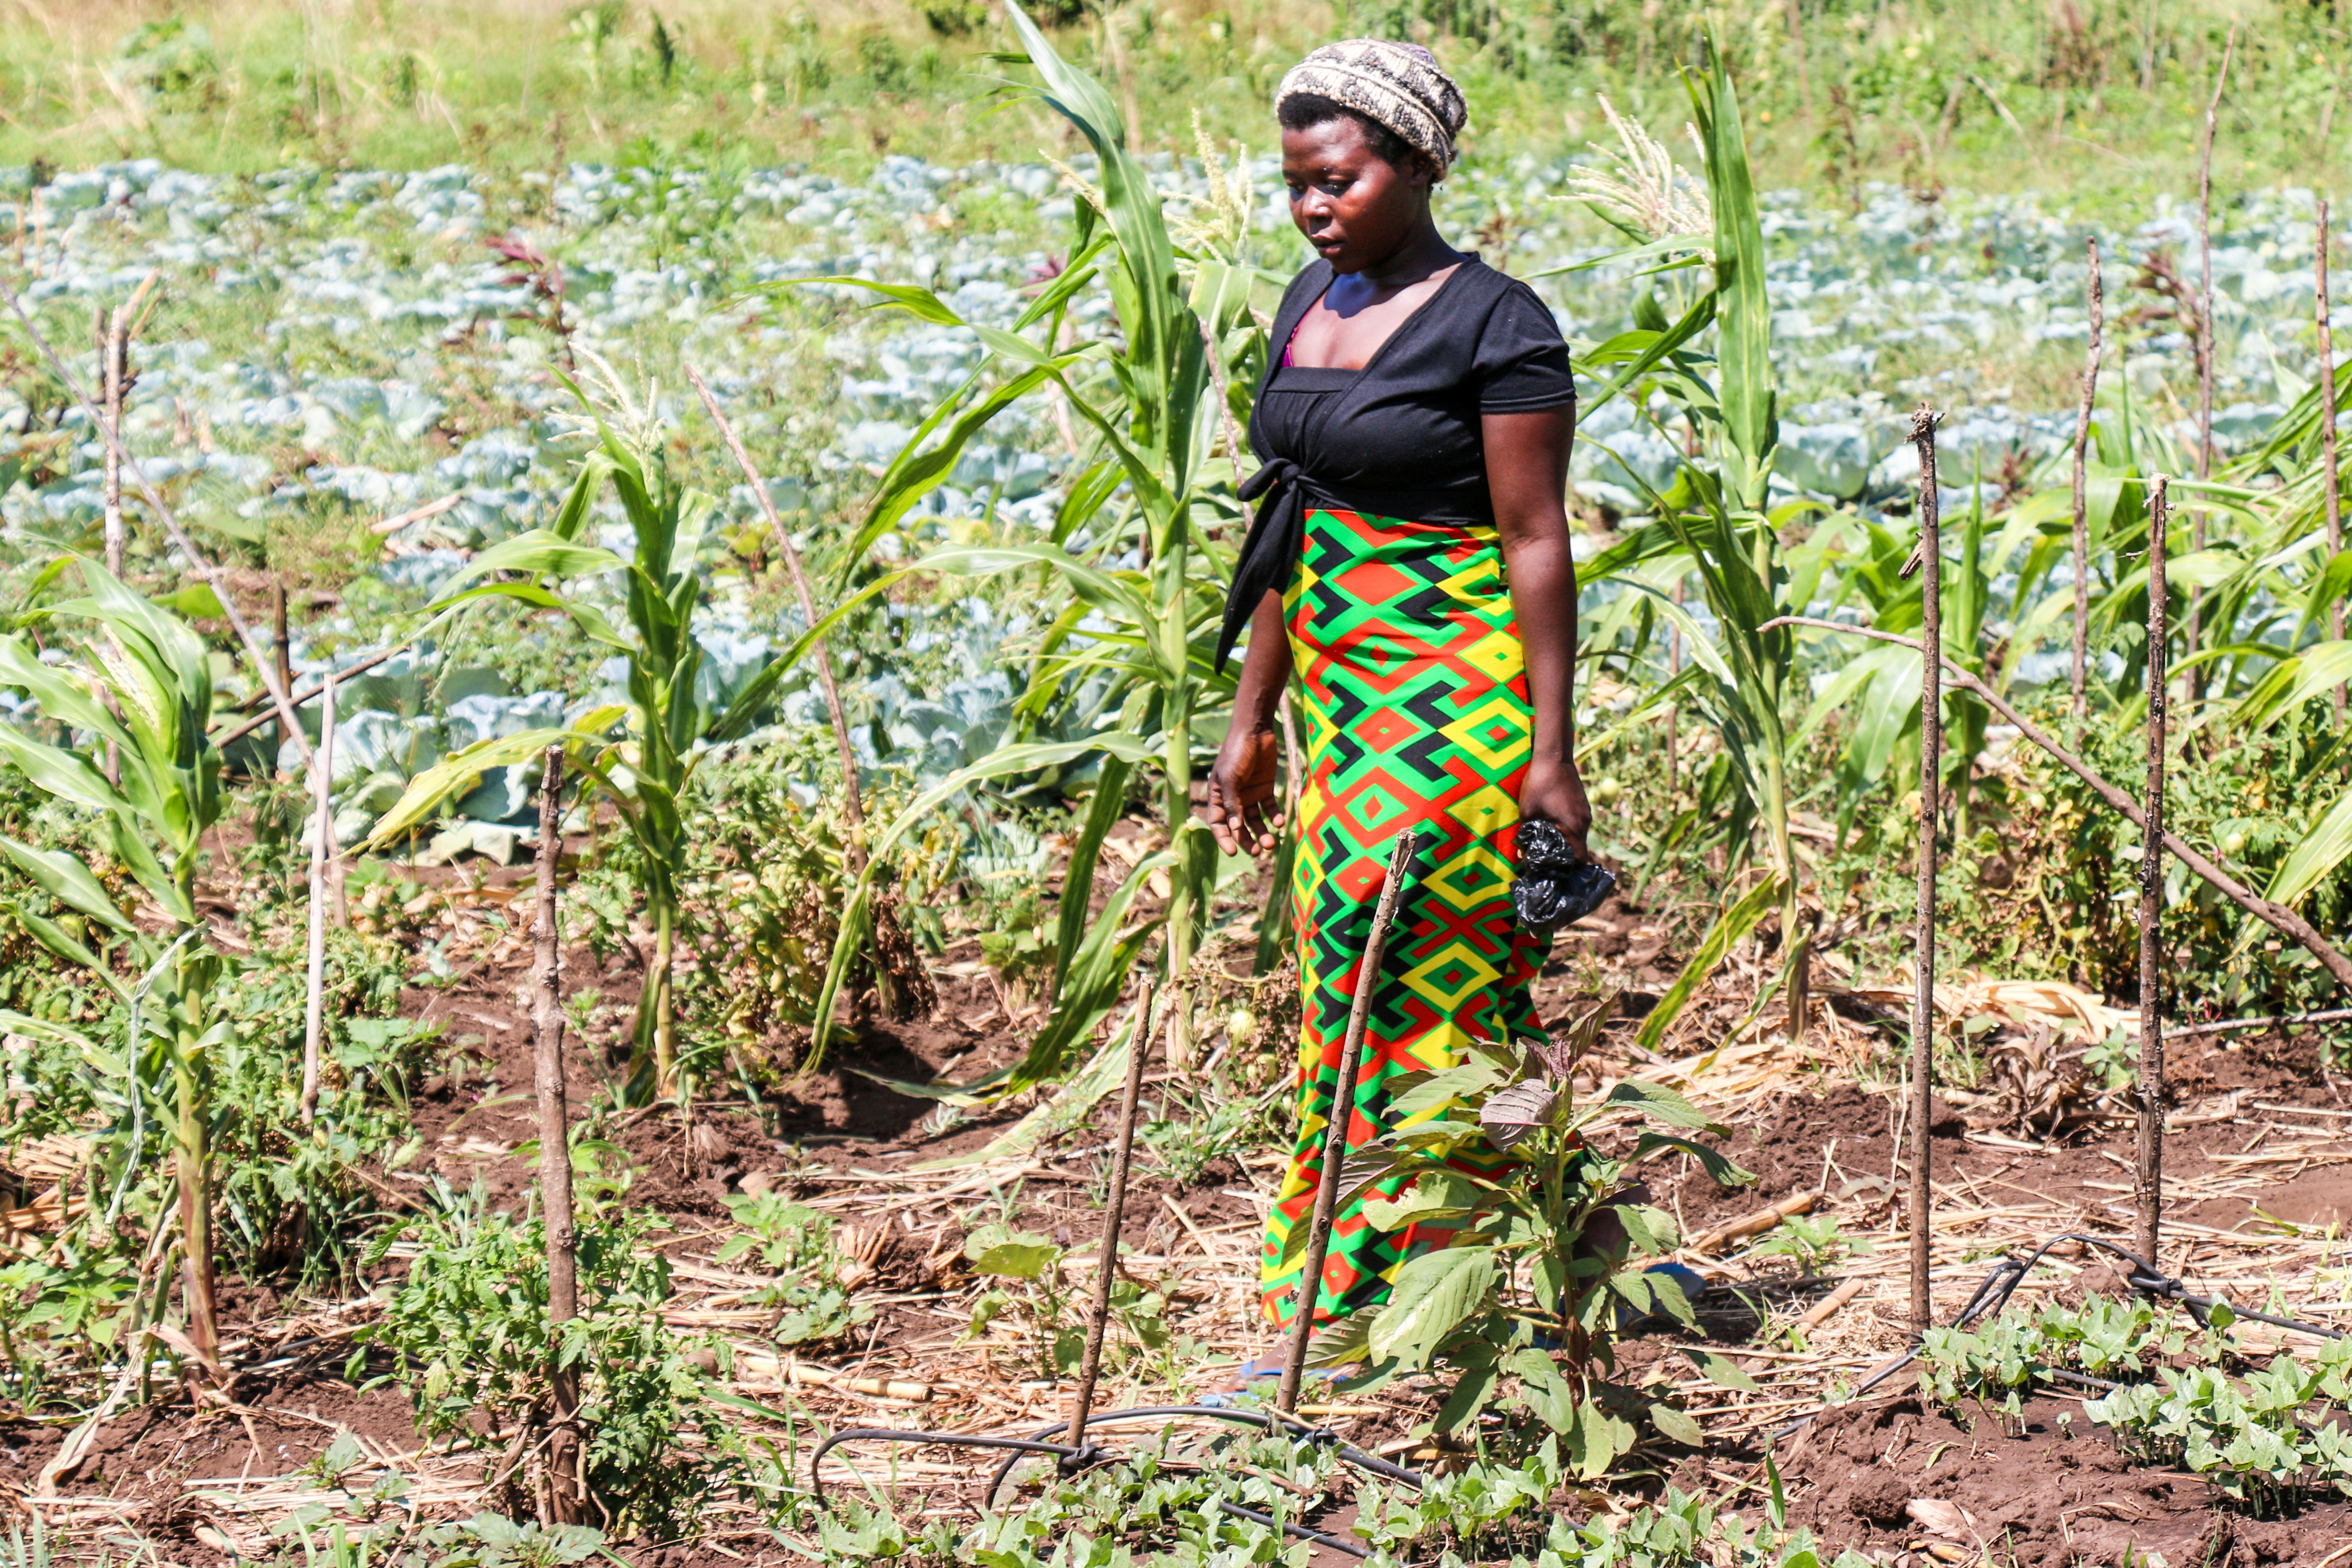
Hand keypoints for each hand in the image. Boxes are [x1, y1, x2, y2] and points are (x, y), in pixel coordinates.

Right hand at [1206, 725, 1281, 856]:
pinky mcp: (1265, 788)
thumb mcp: (1231, 777)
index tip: (1232, 852)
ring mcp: (1250, 794)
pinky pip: (1270, 808)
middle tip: (1257, 851)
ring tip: (1271, 843)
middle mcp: (1233, 798)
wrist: (1255, 731)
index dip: (1224, 838)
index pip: (1218, 823)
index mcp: (1218, 796)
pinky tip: (1279, 823)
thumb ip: (1232, 802)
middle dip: (1246, 840)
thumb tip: (1234, 827)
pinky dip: (1274, 817)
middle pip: (1238, 826)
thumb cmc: (1237, 752)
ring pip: (1255, 820)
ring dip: (1262, 832)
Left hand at [1518, 753, 1592, 859]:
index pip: (1580, 859)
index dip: (1569, 868)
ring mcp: (1585, 812)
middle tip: (1548, 860)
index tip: (1556, 872)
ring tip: (1548, 842)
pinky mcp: (1582, 803)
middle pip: (1579, 849)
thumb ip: (1527, 835)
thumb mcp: (1527, 812)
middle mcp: (1584, 822)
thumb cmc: (1539, 784)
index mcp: (1574, 827)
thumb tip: (1523, 854)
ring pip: (1578, 835)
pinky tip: (1552, 823)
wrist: (1554, 757)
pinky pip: (1577, 823)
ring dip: (1565, 841)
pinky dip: (1567, 828)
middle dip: (1565, 856)